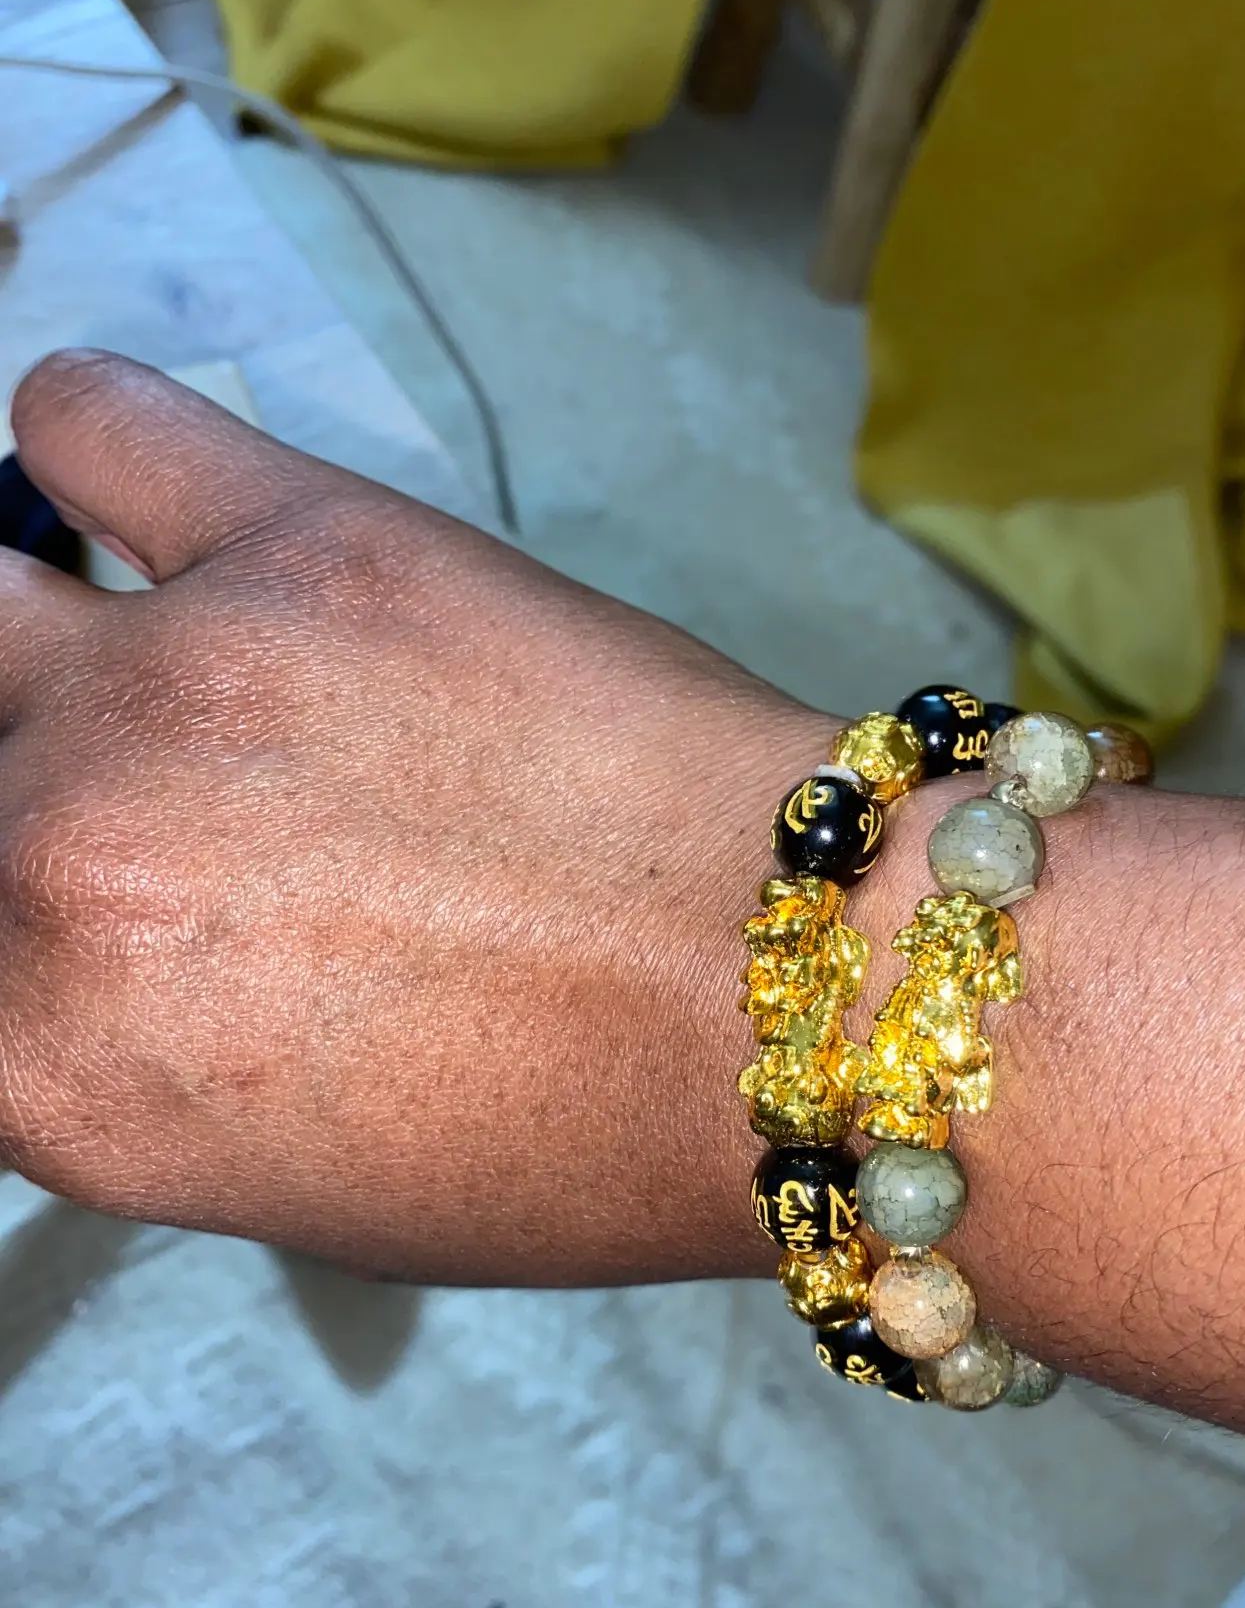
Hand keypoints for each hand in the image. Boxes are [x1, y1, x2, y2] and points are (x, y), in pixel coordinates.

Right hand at [2, 351, 816, 1284]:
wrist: (803, 993)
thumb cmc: (588, 1137)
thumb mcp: (301, 1186)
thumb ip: (126, 1064)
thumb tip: (76, 964)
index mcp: (54, 1071)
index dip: (5, 939)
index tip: (53, 911)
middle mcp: (53, 866)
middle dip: (19, 794)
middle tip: (130, 809)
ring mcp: (166, 681)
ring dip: (19, 643)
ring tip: (140, 678)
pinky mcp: (300, 537)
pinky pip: (92, 421)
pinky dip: (89, 450)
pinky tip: (155, 513)